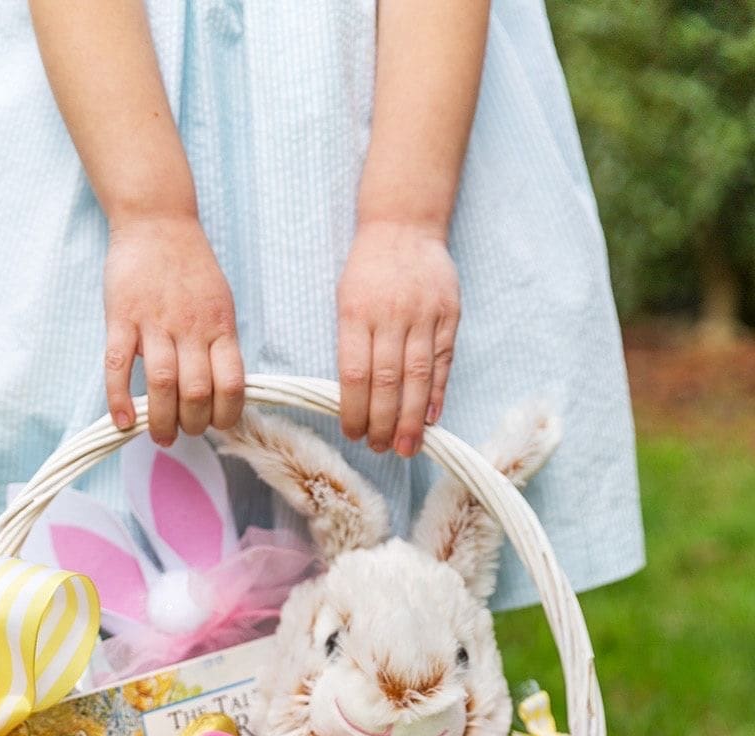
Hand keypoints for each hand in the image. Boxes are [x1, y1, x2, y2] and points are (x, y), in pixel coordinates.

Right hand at [104, 214, 244, 444]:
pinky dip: (119, 398)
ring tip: (159, 435)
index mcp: (220, 326)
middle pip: (197, 391)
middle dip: (193, 424)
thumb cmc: (190, 268)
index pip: (233, 384)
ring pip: (162, 384)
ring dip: (161, 420)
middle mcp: (191, 326)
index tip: (218, 426)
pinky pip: (118, 365)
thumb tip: (222, 393)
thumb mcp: (220, 304)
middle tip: (184, 433)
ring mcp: (154, 322)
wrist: (157, 221)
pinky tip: (123, 420)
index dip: (227, 415)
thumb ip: (220, 345)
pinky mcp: (121, 317)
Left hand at [337, 222, 459, 455]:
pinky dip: (436, 393)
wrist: (404, 226)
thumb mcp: (346, 301)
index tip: (353, 434)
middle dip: (384, 422)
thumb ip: (352, 346)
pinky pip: (443, 361)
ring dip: (411, 418)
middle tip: (382, 450)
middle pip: (388, 380)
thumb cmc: (369, 271)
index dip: (354, 409)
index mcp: (356, 313)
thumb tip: (356, 399)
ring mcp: (423, 314)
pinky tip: (430, 418)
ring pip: (418, 376)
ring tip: (406, 447)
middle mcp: (391, 315)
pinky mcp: (449, 314)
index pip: (354, 373)